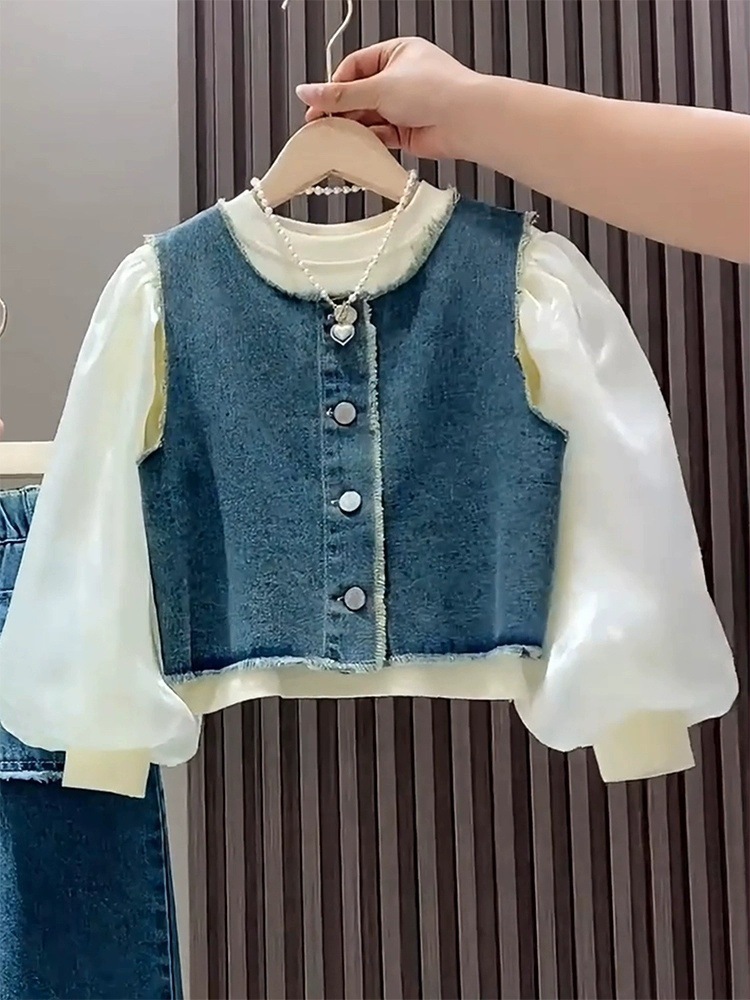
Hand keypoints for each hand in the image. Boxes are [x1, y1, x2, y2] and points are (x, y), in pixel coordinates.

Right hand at [296, 37, 477, 160]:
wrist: (466, 121)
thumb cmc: (435, 90)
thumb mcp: (379, 87)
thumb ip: (340, 94)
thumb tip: (307, 91)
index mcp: (396, 53)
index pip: (354, 67)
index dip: (334, 86)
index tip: (317, 102)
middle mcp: (400, 79)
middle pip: (359, 94)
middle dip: (341, 109)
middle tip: (319, 124)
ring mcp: (405, 106)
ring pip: (369, 117)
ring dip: (352, 127)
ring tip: (334, 137)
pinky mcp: (408, 132)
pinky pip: (380, 136)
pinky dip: (368, 141)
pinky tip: (355, 146)